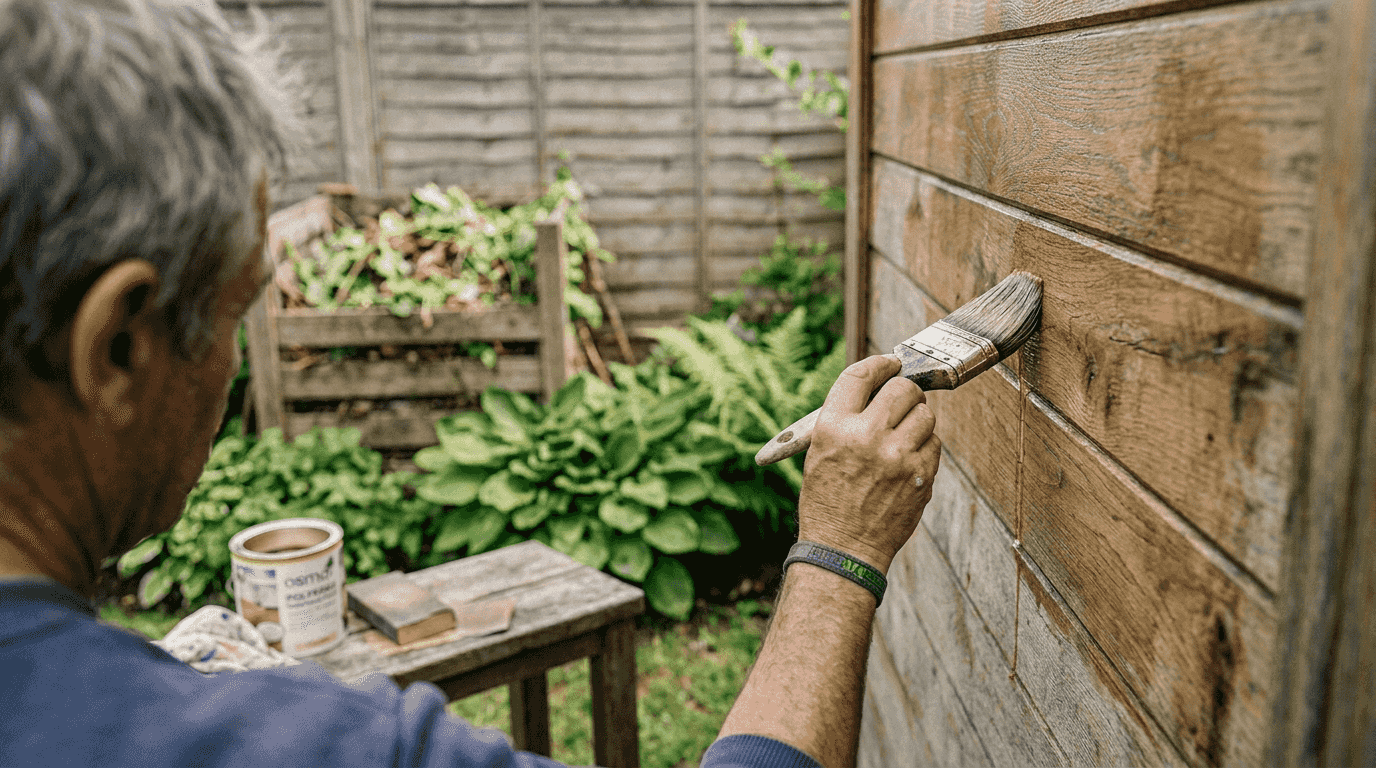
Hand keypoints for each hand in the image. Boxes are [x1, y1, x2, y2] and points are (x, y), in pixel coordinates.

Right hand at [797, 355, 939, 573]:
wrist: (843, 550)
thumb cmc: (828, 502)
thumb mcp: (820, 453)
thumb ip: (846, 419)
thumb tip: (879, 390)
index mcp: (833, 427)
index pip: (860, 376)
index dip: (879, 364)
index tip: (890, 363)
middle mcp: (866, 437)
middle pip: (902, 388)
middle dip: (905, 391)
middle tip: (901, 401)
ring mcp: (897, 456)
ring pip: (925, 414)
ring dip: (917, 420)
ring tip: (903, 437)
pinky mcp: (921, 475)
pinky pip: (934, 443)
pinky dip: (925, 447)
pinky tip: (908, 461)